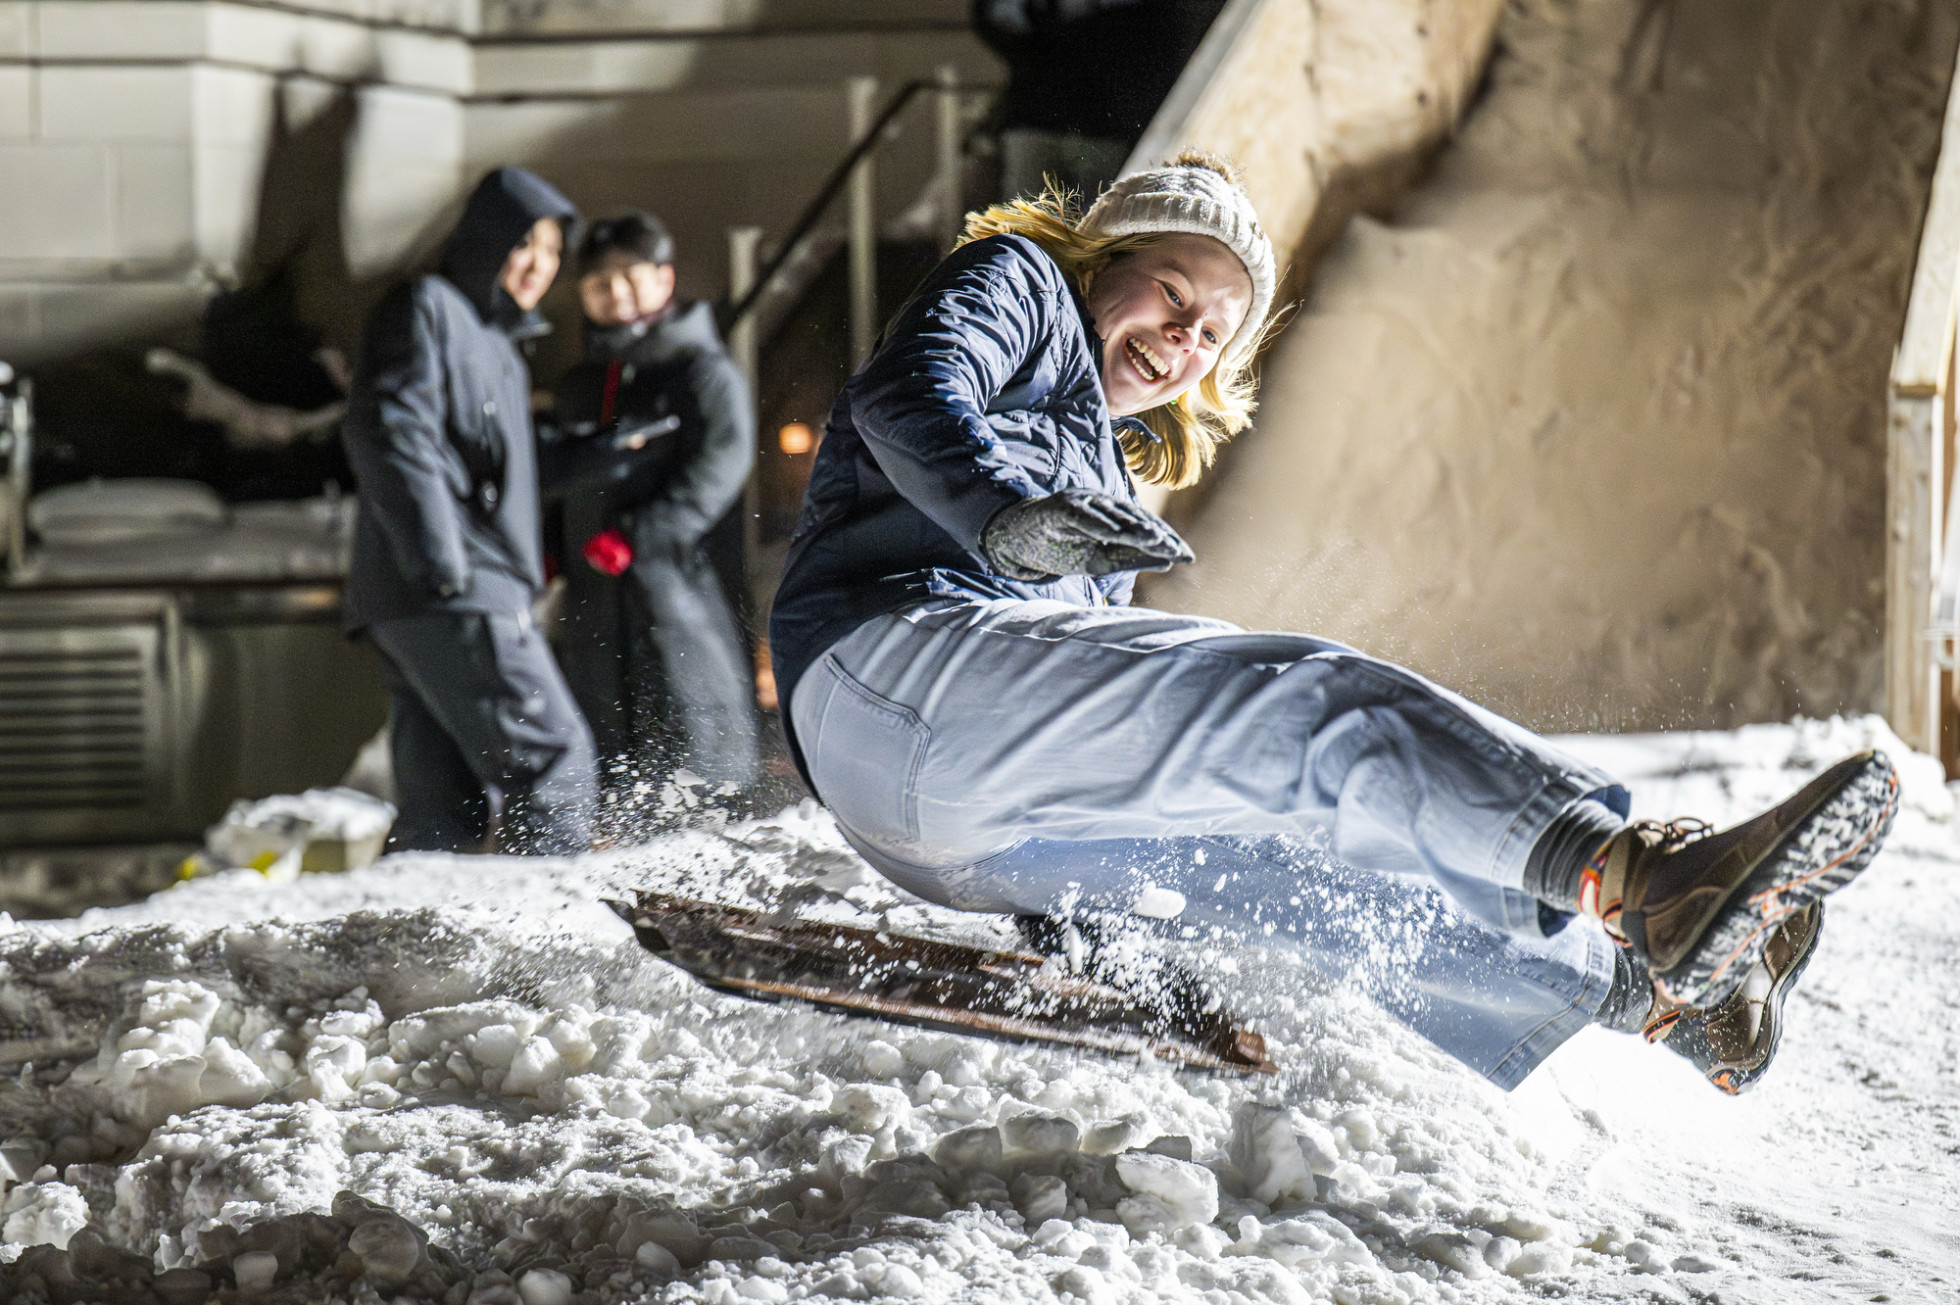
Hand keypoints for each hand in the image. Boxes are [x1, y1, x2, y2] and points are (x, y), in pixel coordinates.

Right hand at [981, 490, 1193, 581]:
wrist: (1015, 541)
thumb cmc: (1061, 549)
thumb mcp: (1099, 560)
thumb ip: (1131, 558)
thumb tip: (1170, 560)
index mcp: (1113, 515)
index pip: (1146, 527)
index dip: (1168, 541)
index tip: (1189, 557)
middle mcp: (1101, 503)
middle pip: (1135, 518)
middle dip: (1157, 536)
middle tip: (1178, 551)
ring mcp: (1079, 501)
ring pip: (1112, 515)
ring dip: (1134, 529)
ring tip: (1155, 542)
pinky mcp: (1057, 506)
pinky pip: (1082, 515)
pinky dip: (1099, 524)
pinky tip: (1116, 535)